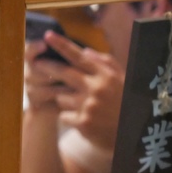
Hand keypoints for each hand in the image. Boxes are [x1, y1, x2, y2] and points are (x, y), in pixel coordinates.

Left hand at [32, 31, 123, 151]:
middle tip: (36, 64)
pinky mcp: (83, 123)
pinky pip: (63, 115)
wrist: (135, 137)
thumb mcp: (123, 81)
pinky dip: (69, 117)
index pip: (80, 57)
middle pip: (63, 73)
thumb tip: (85, 51)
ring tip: (81, 106)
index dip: (62, 45)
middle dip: (47, 67)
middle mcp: (97, 88)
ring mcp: (89, 106)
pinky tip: (84, 121)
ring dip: (64, 100)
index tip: (48, 35)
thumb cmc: (127, 105)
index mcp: (107, 76)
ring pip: (61, 97)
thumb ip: (106, 64)